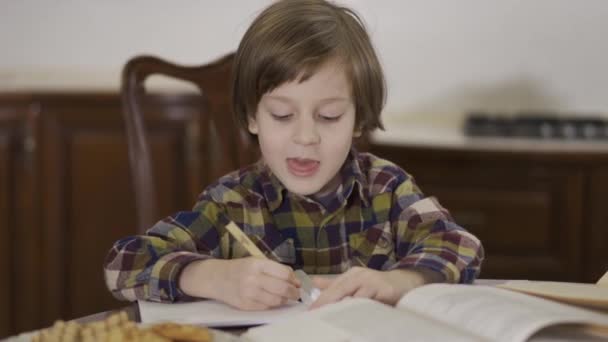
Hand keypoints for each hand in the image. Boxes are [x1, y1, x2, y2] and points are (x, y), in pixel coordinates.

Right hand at [179, 257, 300, 309]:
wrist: (216, 278)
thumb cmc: (240, 268)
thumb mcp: (256, 261)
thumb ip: (275, 269)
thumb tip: (295, 280)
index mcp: (257, 264)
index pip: (283, 273)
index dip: (294, 279)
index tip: (298, 283)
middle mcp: (252, 278)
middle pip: (282, 288)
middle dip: (294, 292)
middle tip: (297, 293)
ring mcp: (248, 293)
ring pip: (276, 300)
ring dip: (285, 300)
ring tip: (286, 297)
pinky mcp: (245, 305)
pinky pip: (266, 307)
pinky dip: (273, 305)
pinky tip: (274, 301)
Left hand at [309, 267, 442, 309]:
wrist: (407, 282)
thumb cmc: (378, 285)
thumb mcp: (356, 281)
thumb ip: (335, 284)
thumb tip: (313, 282)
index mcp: (352, 274)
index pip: (333, 288)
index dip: (321, 300)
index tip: (309, 313)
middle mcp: (361, 276)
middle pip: (340, 290)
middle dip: (327, 304)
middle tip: (316, 317)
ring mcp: (373, 283)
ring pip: (354, 297)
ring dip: (343, 309)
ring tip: (330, 320)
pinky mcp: (385, 291)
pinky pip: (370, 304)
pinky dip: (362, 311)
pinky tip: (354, 320)